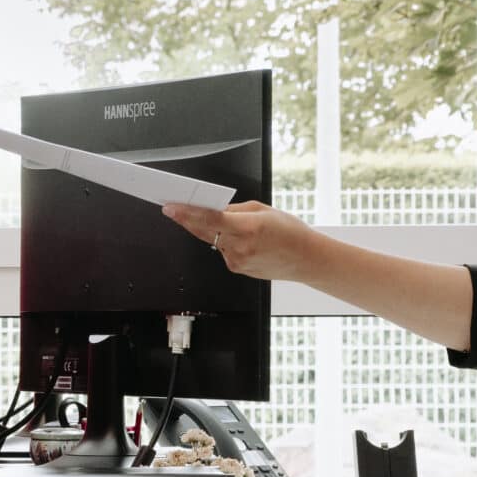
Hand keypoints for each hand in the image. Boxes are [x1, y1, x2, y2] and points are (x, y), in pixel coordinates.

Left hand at [160, 201, 325, 281]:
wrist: (306, 258)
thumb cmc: (290, 232)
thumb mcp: (263, 210)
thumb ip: (234, 209)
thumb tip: (214, 208)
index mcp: (248, 227)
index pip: (210, 219)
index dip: (186, 213)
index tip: (170, 208)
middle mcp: (240, 247)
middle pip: (203, 230)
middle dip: (187, 219)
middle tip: (173, 209)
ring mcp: (237, 261)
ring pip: (213, 241)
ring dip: (213, 230)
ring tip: (233, 225)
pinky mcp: (237, 269)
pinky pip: (223, 250)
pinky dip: (225, 242)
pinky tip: (242, 240)